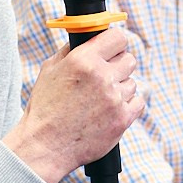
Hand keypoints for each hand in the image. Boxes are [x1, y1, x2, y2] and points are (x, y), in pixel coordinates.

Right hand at [2, 27, 143, 182]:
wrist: (45, 145)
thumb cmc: (45, 108)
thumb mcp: (50, 70)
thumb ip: (72, 50)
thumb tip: (88, 38)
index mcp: (83, 60)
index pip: (117, 37)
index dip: (115, 43)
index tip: (112, 49)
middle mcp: (102, 76)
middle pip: (129, 59)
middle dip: (118, 66)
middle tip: (106, 77)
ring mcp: (114, 99)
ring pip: (132, 82)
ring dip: (120, 89)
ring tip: (100, 100)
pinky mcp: (122, 119)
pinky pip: (138, 102)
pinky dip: (127, 105)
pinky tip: (110, 110)